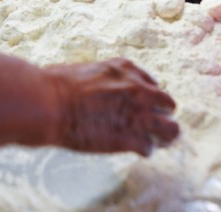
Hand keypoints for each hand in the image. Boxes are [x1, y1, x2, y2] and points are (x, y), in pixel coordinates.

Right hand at [47, 58, 178, 155]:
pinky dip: (143, 151)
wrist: (50, 104)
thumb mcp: (87, 69)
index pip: (153, 84)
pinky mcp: (130, 138)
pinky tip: (134, 151)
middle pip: (168, 104)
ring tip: (156, 141)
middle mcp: (138, 90)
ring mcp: (137, 115)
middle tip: (154, 124)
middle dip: (162, 114)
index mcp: (126, 70)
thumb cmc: (57, 85)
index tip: (143, 104)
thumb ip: (103, 78)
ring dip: (164, 136)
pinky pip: (149, 148)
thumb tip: (98, 86)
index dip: (148, 96)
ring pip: (170, 129)